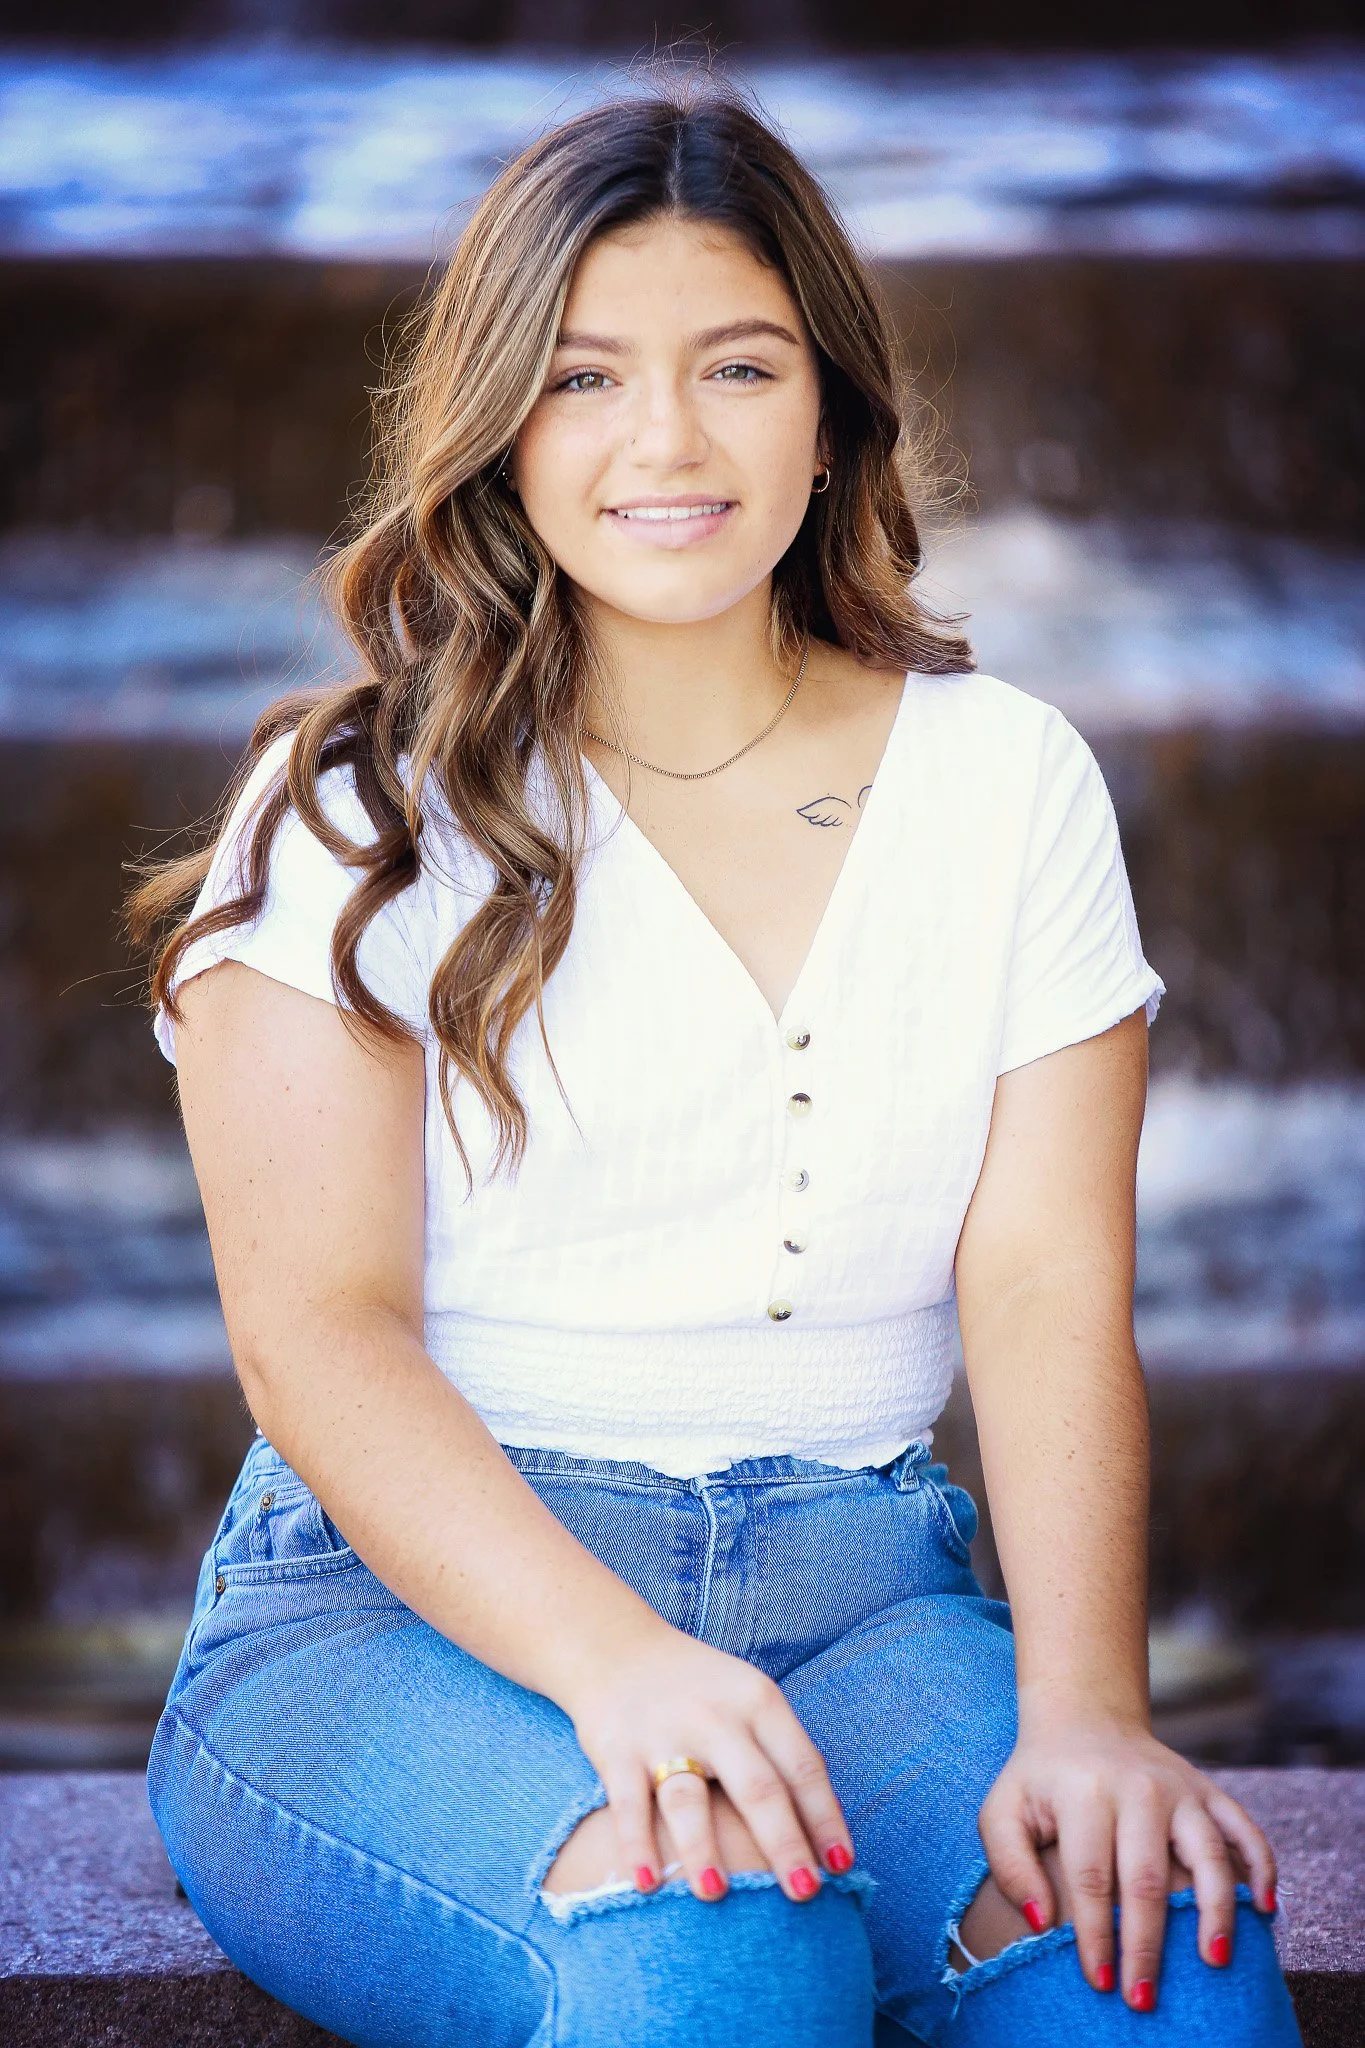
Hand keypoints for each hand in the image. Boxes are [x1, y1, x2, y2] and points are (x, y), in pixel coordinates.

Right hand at [562, 1621, 854, 1903]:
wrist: (616, 1648)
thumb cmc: (700, 1689)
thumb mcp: (750, 1699)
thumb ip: (783, 1752)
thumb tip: (828, 1825)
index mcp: (757, 1702)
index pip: (802, 1766)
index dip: (825, 1819)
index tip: (843, 1868)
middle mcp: (715, 1717)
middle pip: (757, 1787)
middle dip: (784, 1844)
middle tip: (806, 1894)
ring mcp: (663, 1734)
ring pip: (687, 1799)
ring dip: (701, 1849)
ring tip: (717, 1895)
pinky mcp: (617, 1750)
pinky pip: (628, 1805)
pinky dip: (636, 1845)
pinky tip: (646, 1884)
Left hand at [979, 1719, 1276, 2008]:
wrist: (1084, 1717)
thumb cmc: (1041, 1779)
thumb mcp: (1004, 1810)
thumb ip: (1010, 1865)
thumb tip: (1041, 1922)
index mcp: (1085, 1793)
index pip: (1092, 1877)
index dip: (1097, 1935)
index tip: (1100, 1982)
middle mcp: (1138, 1788)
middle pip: (1147, 1877)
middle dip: (1147, 1944)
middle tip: (1144, 1997)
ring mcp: (1179, 1787)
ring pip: (1207, 1853)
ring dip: (1215, 1911)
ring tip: (1214, 1961)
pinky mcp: (1208, 1789)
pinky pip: (1244, 1828)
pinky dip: (1262, 1866)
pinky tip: (1264, 1908)